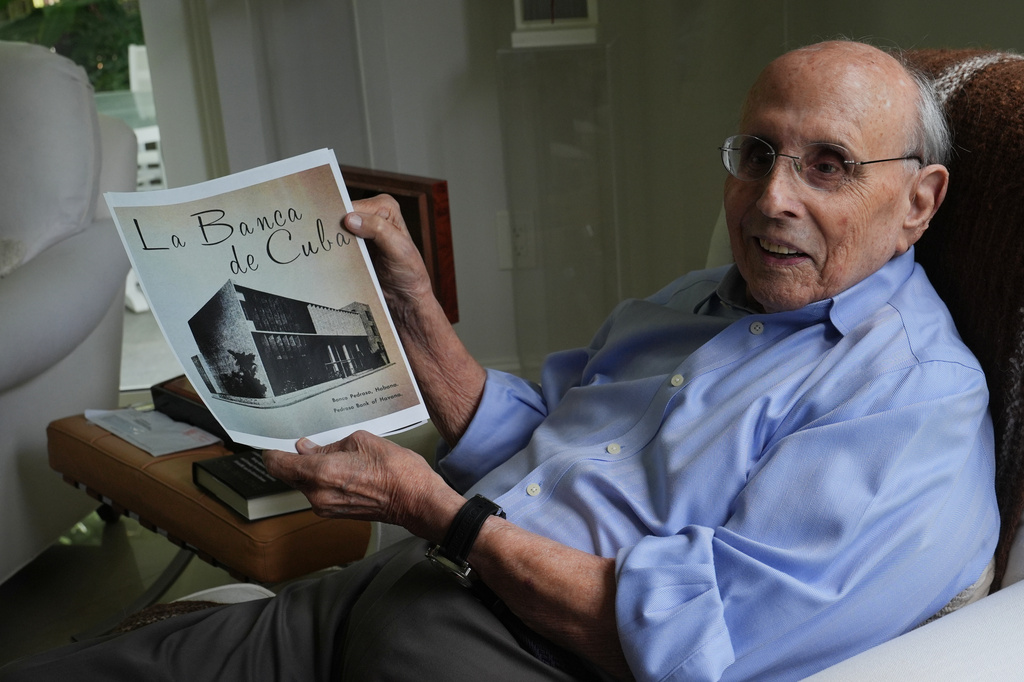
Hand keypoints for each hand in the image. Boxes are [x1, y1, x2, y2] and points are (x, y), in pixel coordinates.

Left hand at [262, 430, 463, 542]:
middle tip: (306, 442)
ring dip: (311, 470)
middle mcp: (318, 495)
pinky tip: (342, 468)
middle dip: (295, 459)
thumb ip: (329, 446)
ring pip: (306, 484)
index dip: (272, 452)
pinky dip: (323, 480)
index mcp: (321, 473)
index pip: (279, 464)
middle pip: (291, 475)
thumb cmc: (396, 471)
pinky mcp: (336, 513)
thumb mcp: (360, 442)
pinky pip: (319, 493)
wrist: (416, 501)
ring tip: (334, 453)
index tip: (272, 443)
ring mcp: (326, 507)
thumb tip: (307, 449)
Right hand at [344, 195, 434, 313]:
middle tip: (332, 246)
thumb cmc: (409, 273)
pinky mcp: (354, 244)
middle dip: (335, 229)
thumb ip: (378, 230)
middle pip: (342, 215)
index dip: (342, 218)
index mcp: (386, 207)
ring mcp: (361, 229)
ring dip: (333, 241)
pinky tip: (334, 259)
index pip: (354, 206)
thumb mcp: (398, 250)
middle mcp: (373, 213)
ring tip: (333, 254)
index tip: (335, 234)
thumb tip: (350, 219)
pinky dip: (334, 250)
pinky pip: (337, 243)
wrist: (404, 296)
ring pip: (337, 229)